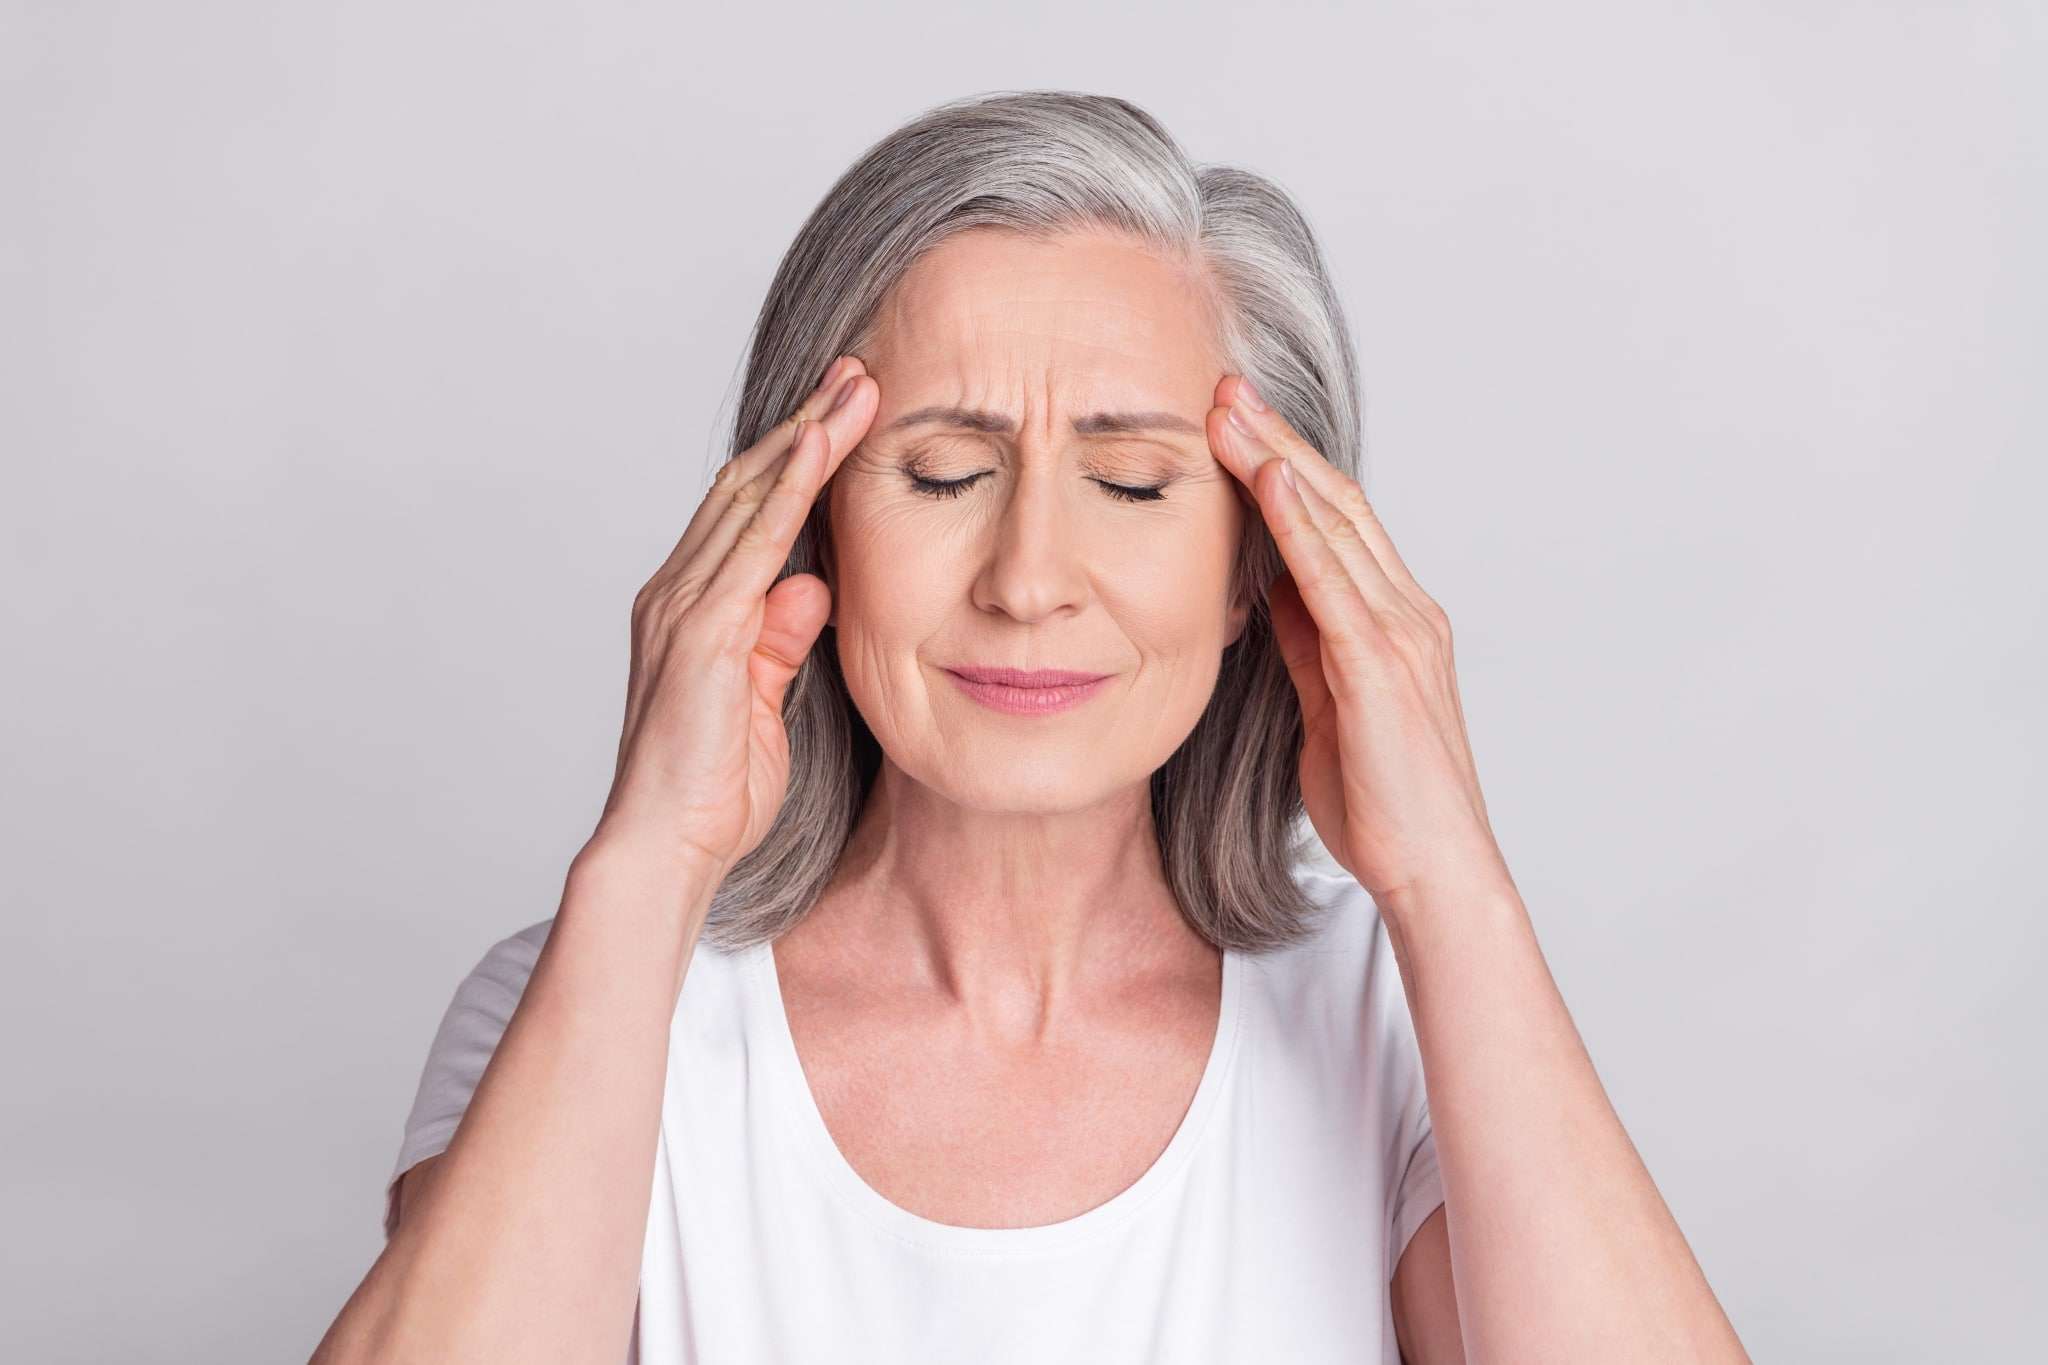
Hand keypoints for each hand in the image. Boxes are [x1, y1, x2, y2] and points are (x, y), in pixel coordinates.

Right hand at [594, 356, 877, 873]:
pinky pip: (751, 543)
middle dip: (804, 424)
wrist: (667, 847)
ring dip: (804, 436)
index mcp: (692, 607)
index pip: (748, 510)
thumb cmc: (712, 788)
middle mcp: (677, 591)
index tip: (842, 412)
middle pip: (747, 483)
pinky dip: (787, 489)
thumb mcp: (766, 700)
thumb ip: (782, 640)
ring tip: (853, 387)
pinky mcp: (700, 631)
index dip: (795, 457)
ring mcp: (682, 606)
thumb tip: (812, 587)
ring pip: (749, 496)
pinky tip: (818, 446)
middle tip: (856, 370)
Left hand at [1205, 375, 1512, 914]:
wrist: (1433, 872)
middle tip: (1226, 386)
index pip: (1337, 522)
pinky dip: (1299, 523)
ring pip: (1337, 522)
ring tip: (1229, 409)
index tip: (1235, 422)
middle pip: (1337, 501)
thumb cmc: (1384, 804)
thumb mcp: (1328, 707)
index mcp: (1394, 622)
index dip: (1286, 464)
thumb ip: (1308, 646)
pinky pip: (1332, 578)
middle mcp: (1405, 612)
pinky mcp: (1380, 667)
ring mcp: (1399, 635)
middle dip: (1278, 438)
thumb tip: (1271, 593)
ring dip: (1278, 458)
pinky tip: (1265, 479)